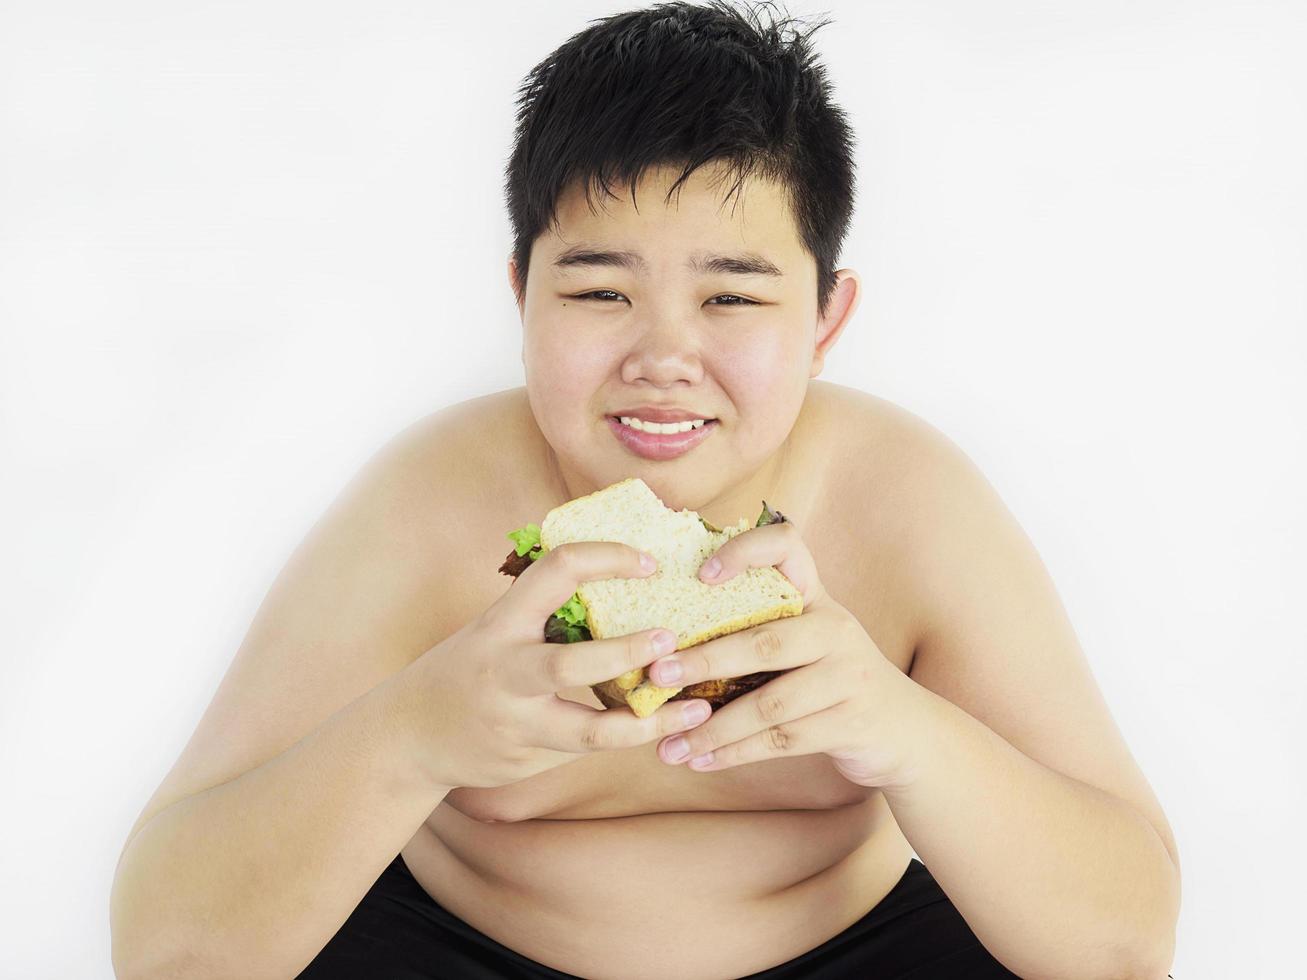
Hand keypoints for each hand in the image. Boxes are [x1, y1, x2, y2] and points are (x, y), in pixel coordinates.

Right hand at [400, 542, 714, 790]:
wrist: (409, 737)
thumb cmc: (469, 668)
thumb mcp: (496, 628)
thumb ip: (545, 613)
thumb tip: (621, 587)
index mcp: (502, 622)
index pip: (555, 571)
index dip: (605, 559)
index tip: (648, 561)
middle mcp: (506, 671)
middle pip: (569, 664)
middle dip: (625, 653)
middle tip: (670, 640)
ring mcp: (516, 722)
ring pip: (591, 730)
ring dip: (649, 722)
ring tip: (695, 711)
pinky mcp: (527, 759)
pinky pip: (587, 750)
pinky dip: (628, 740)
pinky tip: (663, 733)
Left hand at [649, 520, 926, 788]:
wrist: (906, 731)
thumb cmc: (831, 678)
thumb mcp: (808, 639)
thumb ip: (758, 627)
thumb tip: (665, 640)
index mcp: (817, 598)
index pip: (788, 546)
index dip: (746, 551)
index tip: (703, 575)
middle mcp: (836, 629)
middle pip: (764, 642)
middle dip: (704, 661)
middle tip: (657, 676)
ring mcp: (848, 677)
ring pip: (769, 704)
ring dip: (712, 728)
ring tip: (669, 744)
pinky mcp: (852, 723)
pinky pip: (783, 740)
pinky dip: (736, 753)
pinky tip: (702, 760)